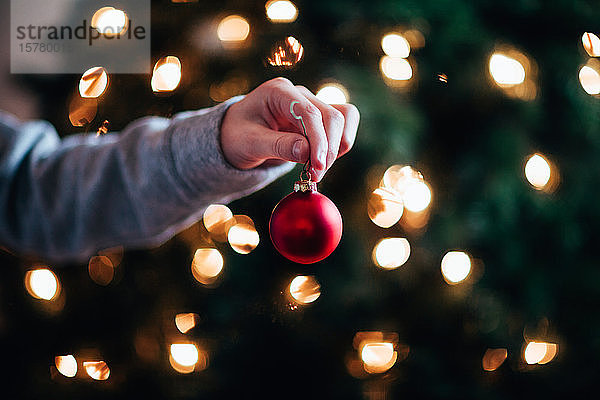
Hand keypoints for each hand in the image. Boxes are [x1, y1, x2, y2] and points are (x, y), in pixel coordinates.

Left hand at [220, 77, 359, 181]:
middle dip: (329, 149)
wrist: (236, 136)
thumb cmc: (237, 136)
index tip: (317, 166)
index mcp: (279, 91)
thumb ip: (278, 146)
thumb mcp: (250, 144)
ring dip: (338, 147)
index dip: (318, 140)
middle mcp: (299, 94)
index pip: (309, 112)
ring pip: (344, 119)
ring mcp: (312, 104)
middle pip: (332, 116)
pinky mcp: (320, 118)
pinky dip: (338, 146)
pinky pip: (342, 128)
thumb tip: (307, 152)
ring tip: (318, 170)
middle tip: (316, 176)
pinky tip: (321, 161)